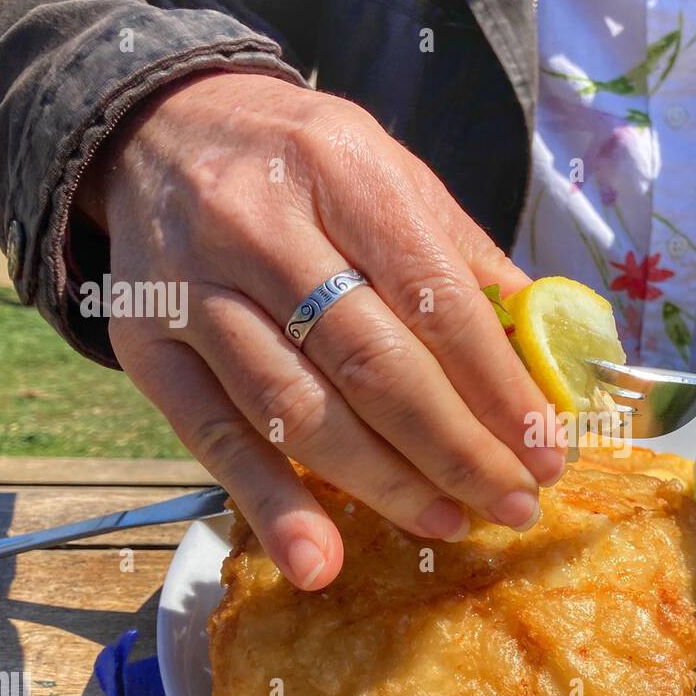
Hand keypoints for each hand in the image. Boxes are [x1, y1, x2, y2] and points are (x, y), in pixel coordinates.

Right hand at [81, 72, 564, 589]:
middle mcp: (260, 227)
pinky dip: (269, 506)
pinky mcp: (147, 348)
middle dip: (456, 450)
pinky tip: (318, 563)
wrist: (162, 132)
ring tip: (448, 523)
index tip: (546, 453)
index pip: (437, 299)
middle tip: (513, 503)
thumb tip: (548, 356)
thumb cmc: (304, 166)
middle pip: (372, 365)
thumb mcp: (392, 176)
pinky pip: (214, 440)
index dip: (499, 389)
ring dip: (383, 485)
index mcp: (344, 172)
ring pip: (298, 411)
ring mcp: (194, 291)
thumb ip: (467, 262)